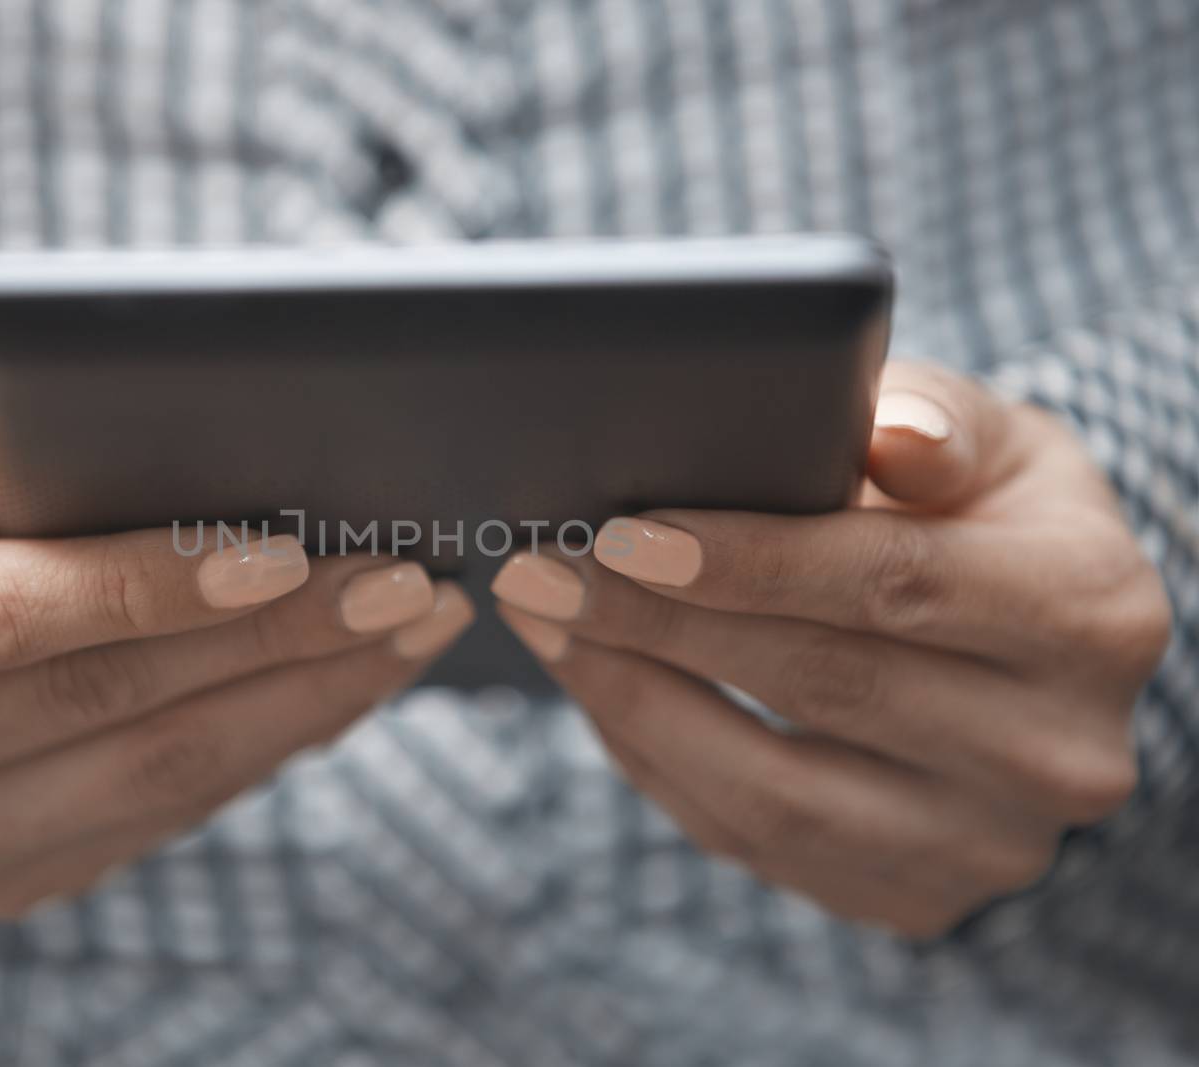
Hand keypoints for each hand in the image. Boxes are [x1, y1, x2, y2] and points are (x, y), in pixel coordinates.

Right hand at [0, 347, 472, 918]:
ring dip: (303, 701)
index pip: (2, 613)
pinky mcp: (0, 877)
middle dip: (276, 639)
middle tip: (404, 581)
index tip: (289, 550)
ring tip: (407, 631)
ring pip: (156, 776)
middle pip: (104, 702)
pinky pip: (164, 815)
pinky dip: (267, 747)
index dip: (150, 584)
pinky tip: (342, 686)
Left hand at [491, 361, 1170, 937]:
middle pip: (822, 687)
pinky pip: (754, 841)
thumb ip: (937, 421)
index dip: (746, 562)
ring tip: (544, 628)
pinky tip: (601, 690)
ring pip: (774, 791)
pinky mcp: (913, 897)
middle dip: (654, 625)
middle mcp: (1056, 752)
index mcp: (1088, 614)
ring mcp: (986, 846)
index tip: (617, 535)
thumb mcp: (993, 444)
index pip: (894, 585)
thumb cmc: (988, 518)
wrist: (1031, 656)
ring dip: (632, 703)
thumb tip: (885, 434)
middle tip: (536, 571)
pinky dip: (659, 763)